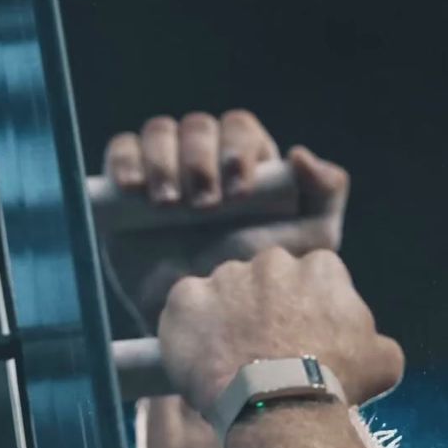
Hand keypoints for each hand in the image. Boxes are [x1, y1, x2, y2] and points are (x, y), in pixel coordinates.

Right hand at [100, 110, 349, 329]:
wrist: (205, 321)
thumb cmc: (261, 280)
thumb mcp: (311, 241)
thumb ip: (326, 193)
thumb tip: (299, 153)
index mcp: (246, 161)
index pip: (239, 128)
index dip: (237, 149)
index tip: (240, 193)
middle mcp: (205, 158)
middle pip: (198, 126)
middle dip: (200, 159)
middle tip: (204, 205)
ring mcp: (164, 168)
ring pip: (159, 131)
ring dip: (164, 160)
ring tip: (169, 205)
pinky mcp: (126, 187)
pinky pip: (121, 148)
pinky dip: (125, 159)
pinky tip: (133, 189)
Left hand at [157, 247, 404, 426]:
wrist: (281, 407)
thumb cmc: (337, 384)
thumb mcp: (383, 361)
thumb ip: (376, 340)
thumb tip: (374, 345)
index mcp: (320, 267)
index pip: (314, 278)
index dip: (309, 309)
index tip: (305, 337)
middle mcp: (271, 261)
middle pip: (267, 280)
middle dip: (266, 308)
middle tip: (267, 349)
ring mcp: (225, 277)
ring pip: (225, 292)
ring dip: (228, 317)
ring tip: (232, 360)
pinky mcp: (186, 299)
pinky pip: (185, 308)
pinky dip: (190, 329)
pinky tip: (201, 357)